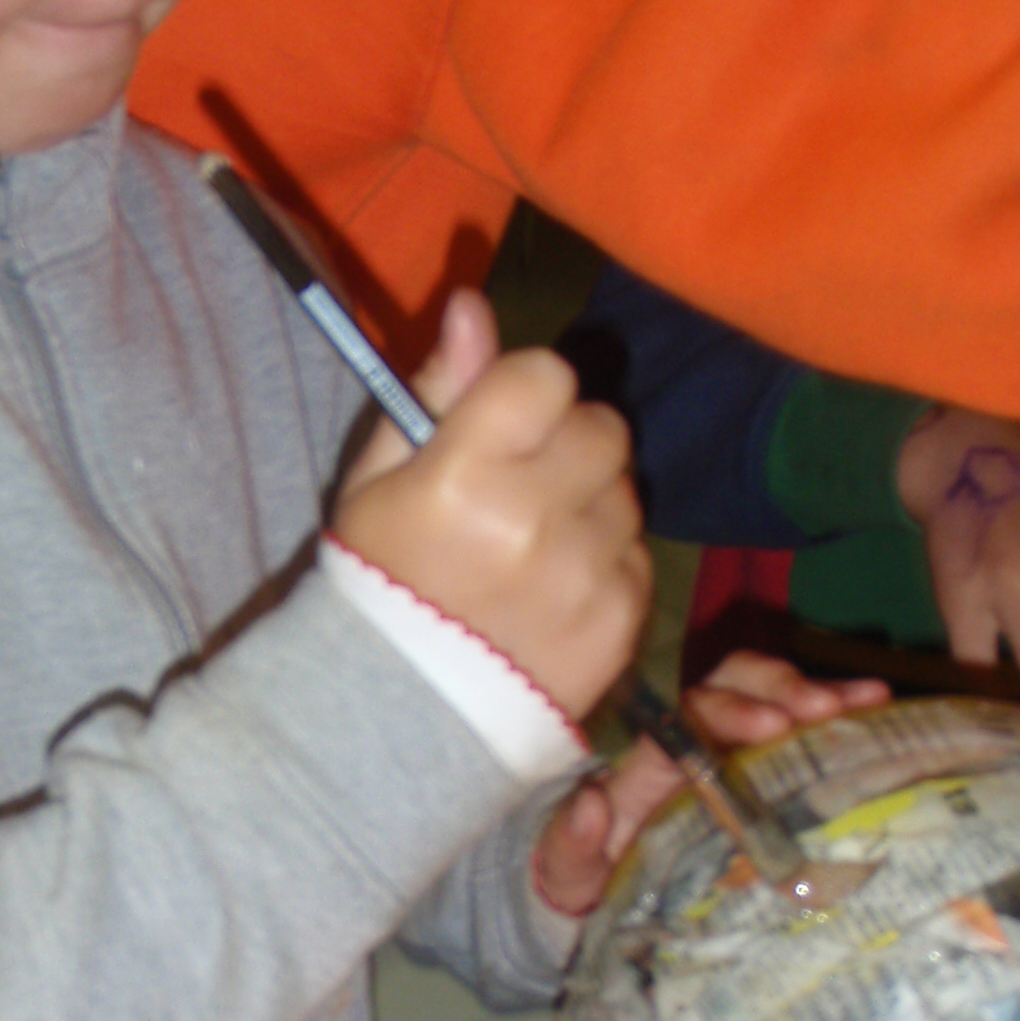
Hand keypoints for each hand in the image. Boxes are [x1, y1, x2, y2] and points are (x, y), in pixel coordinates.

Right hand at [333, 289, 650, 720]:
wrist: (401, 716)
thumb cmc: (381, 582)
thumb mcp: (380, 480)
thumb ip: (436, 390)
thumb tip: (472, 304)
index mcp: (466, 475)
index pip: (546, 375)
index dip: (527, 393)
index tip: (503, 424)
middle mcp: (534, 519)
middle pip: (601, 426)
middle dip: (567, 444)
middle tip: (521, 489)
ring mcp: (586, 574)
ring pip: (625, 491)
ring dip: (590, 504)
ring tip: (535, 549)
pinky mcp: (622, 621)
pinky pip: (638, 555)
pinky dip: (605, 565)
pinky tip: (555, 593)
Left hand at [532, 651, 888, 915]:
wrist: (609, 898)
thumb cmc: (593, 879)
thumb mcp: (572, 871)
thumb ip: (571, 844)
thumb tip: (591, 806)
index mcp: (652, 762)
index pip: (687, 719)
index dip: (727, 712)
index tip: (770, 724)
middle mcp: (695, 741)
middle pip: (733, 685)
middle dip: (779, 689)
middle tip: (821, 710)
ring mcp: (735, 750)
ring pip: (771, 692)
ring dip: (818, 692)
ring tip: (867, 700)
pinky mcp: (770, 767)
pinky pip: (803, 726)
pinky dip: (841, 712)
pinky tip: (881, 709)